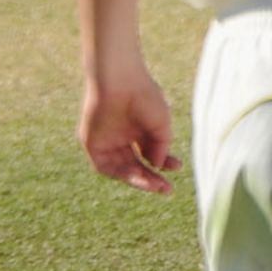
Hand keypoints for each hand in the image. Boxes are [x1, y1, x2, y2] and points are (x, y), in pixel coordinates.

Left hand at [79, 66, 181, 195]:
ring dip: (138, 180)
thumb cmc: (144, 96)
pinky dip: (121, 174)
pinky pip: (105, 166)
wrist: (119, 80)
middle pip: (137, 164)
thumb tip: (157, 166)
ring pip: (123, 168)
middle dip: (152, 178)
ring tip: (154, 185)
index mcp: (139, 128)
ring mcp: (108, 141)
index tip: (178, 167)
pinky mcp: (93, 144)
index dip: (165, 162)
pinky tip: (136, 176)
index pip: (151, 152)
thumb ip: (161, 146)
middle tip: (167, 190)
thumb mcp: (161, 123)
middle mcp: (123, 136)